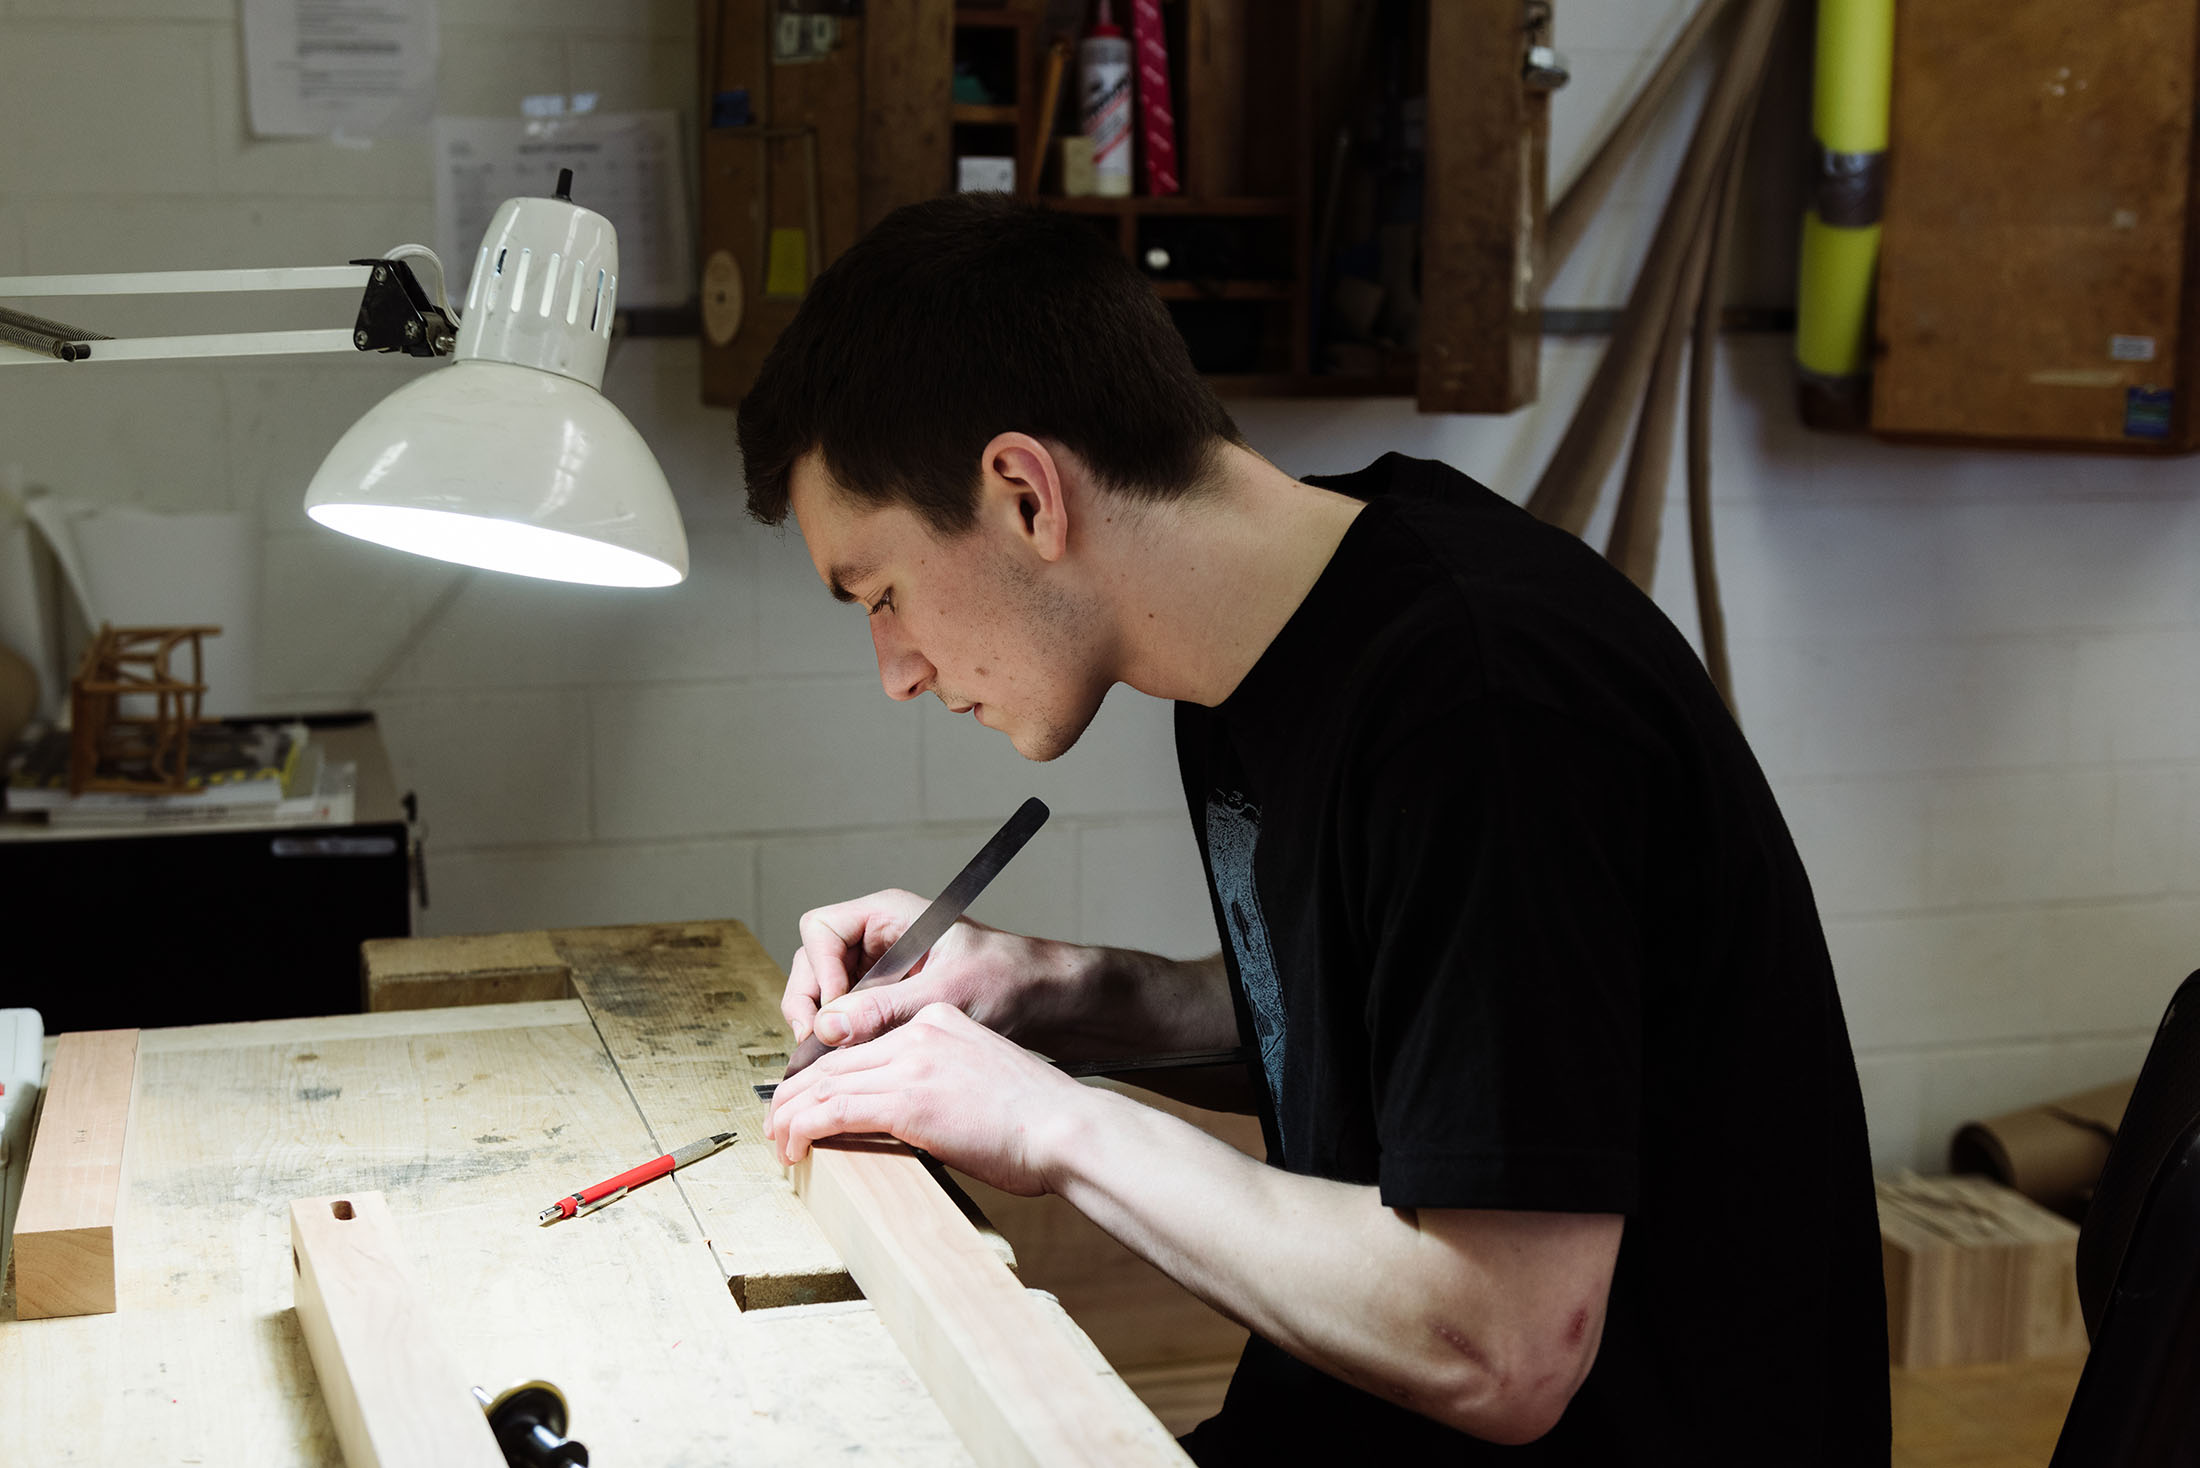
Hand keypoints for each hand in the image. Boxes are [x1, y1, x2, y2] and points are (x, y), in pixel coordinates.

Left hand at [764, 1003, 1088, 1195]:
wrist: (1066, 1128)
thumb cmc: (1038, 1119)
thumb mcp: (983, 1079)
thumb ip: (941, 1083)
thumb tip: (913, 1116)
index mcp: (940, 1020)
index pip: (863, 1044)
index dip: (825, 1073)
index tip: (807, 1098)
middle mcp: (920, 1032)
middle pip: (835, 1059)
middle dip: (796, 1094)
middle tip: (777, 1122)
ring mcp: (912, 1063)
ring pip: (825, 1083)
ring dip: (791, 1115)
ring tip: (776, 1141)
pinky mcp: (907, 1100)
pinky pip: (835, 1111)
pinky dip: (804, 1130)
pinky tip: (792, 1148)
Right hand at [784, 888, 1068, 1050]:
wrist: (1047, 1001)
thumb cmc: (1010, 978)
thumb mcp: (947, 993)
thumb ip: (886, 1009)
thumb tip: (829, 1027)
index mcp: (889, 915)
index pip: (820, 929)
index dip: (817, 971)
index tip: (831, 1014)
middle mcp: (878, 938)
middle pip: (813, 964)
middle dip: (810, 1004)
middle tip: (818, 1047)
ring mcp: (880, 970)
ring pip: (825, 994)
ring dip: (824, 1026)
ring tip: (834, 1061)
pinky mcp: (888, 1000)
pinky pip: (848, 1016)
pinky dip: (844, 1039)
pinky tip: (854, 1064)